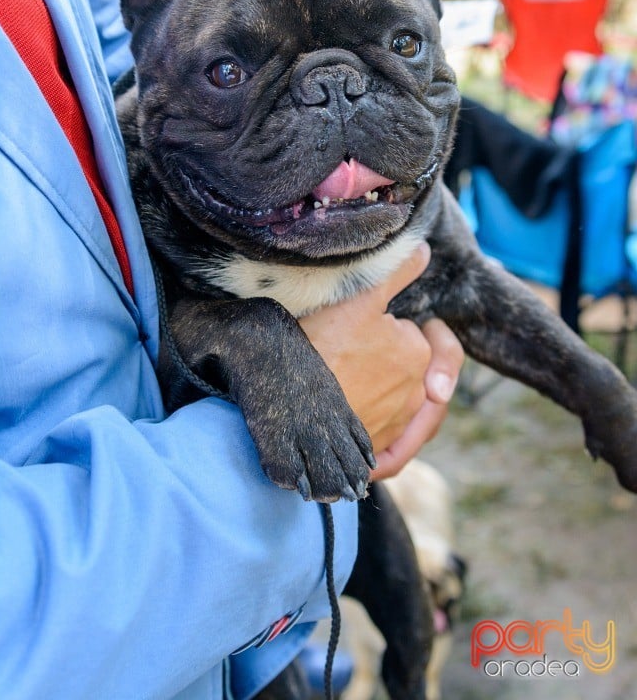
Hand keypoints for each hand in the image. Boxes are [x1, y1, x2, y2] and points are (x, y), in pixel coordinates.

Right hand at [300, 244, 462, 479]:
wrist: (286, 414)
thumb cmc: (320, 351)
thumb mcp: (358, 298)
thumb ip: (397, 271)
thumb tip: (423, 251)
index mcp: (417, 357)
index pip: (416, 333)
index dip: (394, 322)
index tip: (369, 319)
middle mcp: (415, 398)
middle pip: (413, 371)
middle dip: (396, 357)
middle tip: (359, 347)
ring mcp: (396, 431)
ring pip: (406, 410)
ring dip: (394, 396)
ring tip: (361, 382)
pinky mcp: (376, 458)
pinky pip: (396, 448)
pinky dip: (391, 438)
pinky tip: (372, 431)